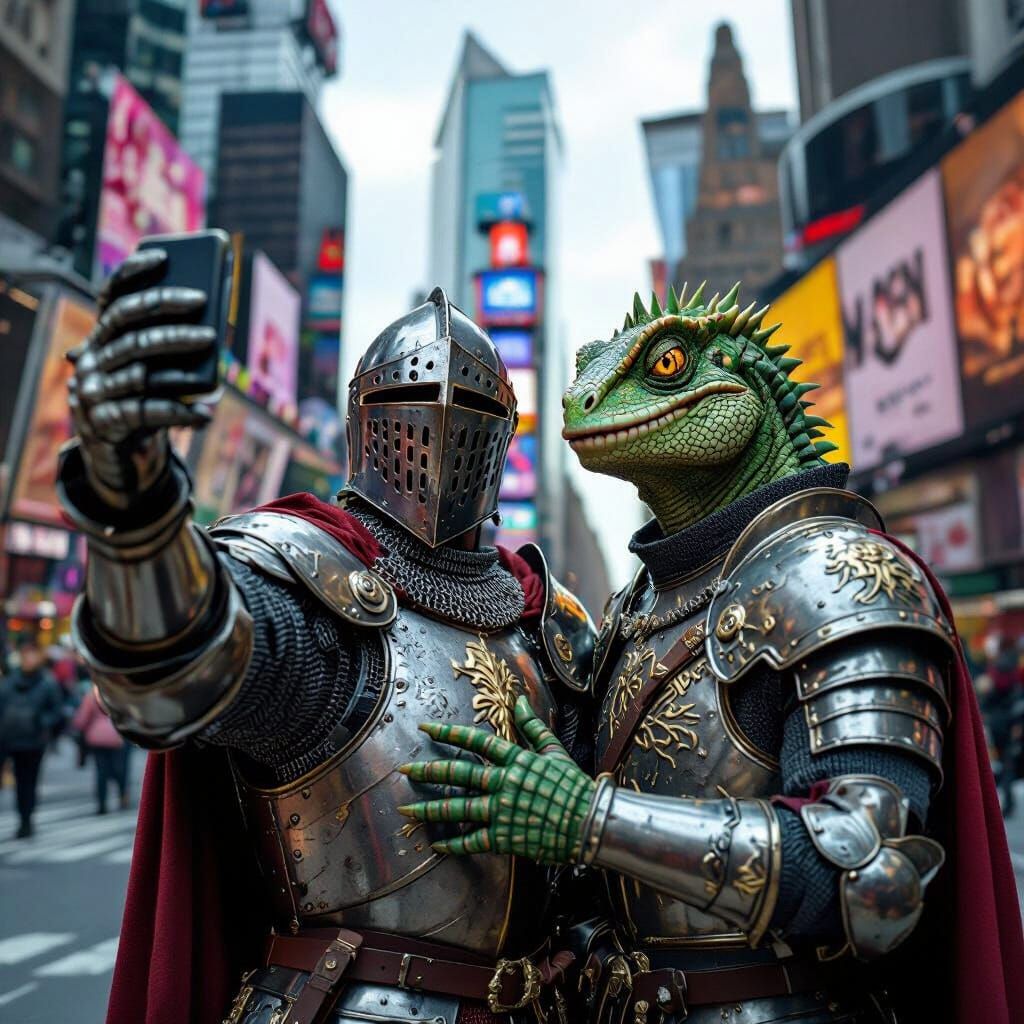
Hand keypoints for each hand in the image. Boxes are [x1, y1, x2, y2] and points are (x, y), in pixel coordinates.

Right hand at [68, 248, 216, 506]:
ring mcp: (93, 389)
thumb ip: (177, 344)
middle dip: (167, 315)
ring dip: (181, 371)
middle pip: (128, 326)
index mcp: (104, 335)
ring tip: (215, 368)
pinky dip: (180, 414)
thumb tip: (217, 324)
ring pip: (139, 371)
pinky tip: (206, 415)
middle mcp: (92, 356)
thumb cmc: (148, 396)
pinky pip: (146, 413)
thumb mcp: (160, 369)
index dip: (133, 272)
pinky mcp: (104, 421)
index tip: (165, 257)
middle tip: (207, 313)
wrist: (118, 449)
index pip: (112, 294)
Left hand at [398, 695, 596, 863]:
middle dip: (428, 771)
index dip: (448, 732)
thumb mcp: (554, 750)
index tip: (426, 728)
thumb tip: (518, 700)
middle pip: (458, 773)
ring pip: (458, 808)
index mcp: (515, 759)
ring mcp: (502, 810)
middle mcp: (503, 782)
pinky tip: (438, 846)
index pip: (475, 742)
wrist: (590, 821)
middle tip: (404, 771)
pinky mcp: (505, 837)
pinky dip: (454, 845)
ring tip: (408, 811)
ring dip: (431, 810)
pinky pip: (473, 841)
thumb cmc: (574, 785)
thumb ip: (532, 726)